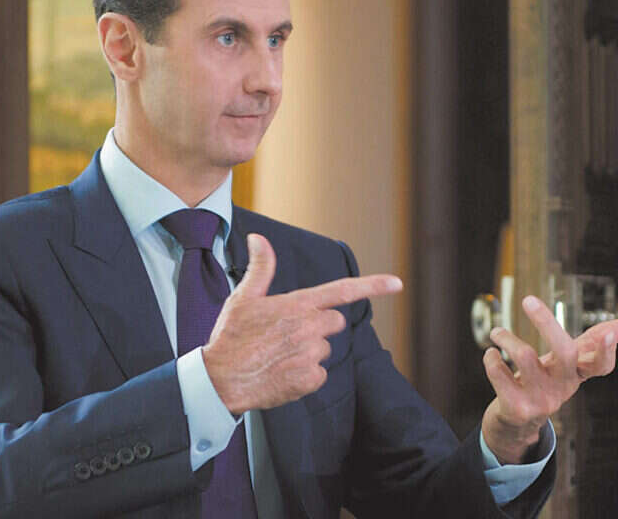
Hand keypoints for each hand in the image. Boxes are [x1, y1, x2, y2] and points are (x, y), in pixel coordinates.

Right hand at [202, 234, 402, 414]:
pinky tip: (282, 371)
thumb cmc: (231, 337)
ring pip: (325, 349)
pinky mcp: (309, 379)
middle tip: (286, 333)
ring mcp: (310, 354)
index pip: (343, 290)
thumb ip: (261, 267)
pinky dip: (304, 375)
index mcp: (297, 304)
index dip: (373, 286)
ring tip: (278, 354)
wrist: (220, 380)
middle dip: (318, 326)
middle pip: (334, 322)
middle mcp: (308, 327)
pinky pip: (319, 374)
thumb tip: (258, 238)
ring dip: (308, 352)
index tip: (397, 284)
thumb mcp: (243, 297)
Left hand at [481, 295, 617, 463]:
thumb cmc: (546, 382)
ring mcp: (541, 399)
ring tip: (496, 332)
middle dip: (546, 322)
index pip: (602, 366)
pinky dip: (491, 359)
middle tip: (528, 299)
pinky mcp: (517, 407)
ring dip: (507, 338)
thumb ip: (594, 342)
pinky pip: (500, 374)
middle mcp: (563, 387)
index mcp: (578, 374)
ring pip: (525, 356)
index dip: (607, 351)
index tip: (609, 333)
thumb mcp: (570, 364)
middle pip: (564, 351)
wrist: (519, 422)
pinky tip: (491, 354)